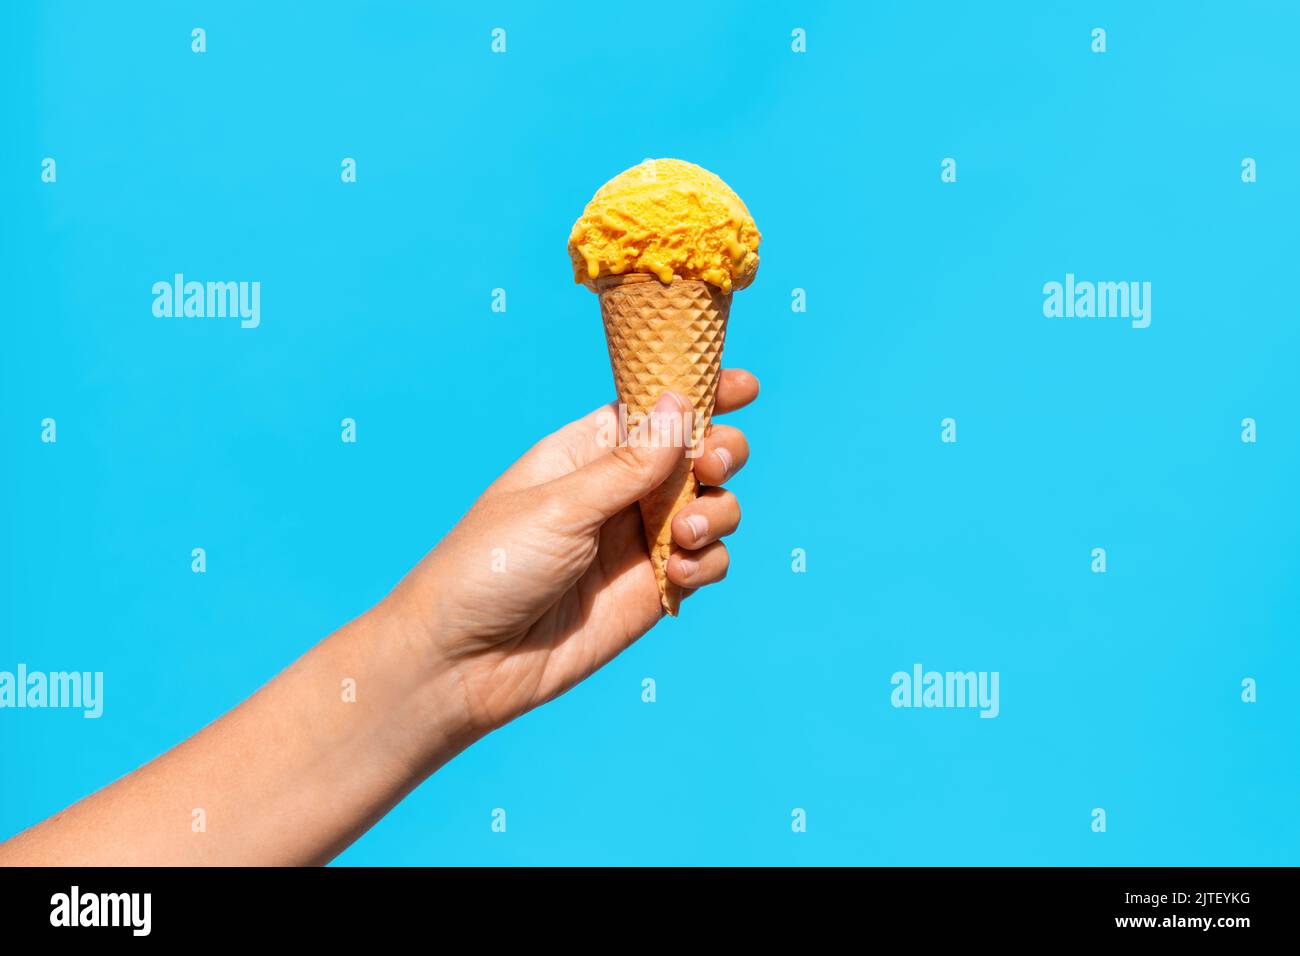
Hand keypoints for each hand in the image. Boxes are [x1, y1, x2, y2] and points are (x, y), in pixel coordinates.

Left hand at [389, 369, 758, 734]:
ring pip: (712, 506)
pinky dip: (707, 561)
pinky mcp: (652, 591)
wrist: (464, 663)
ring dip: (717, 510)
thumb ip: (629, 465)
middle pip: (696, 453)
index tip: (744, 385)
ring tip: (684, 533)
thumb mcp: (559, 506)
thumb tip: (680, 404)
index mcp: (587, 452)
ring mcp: (638, 542)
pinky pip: (706, 563)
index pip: (654, 408)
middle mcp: (620, 491)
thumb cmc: (489, 568)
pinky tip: (679, 573)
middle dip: (719, 451)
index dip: (700, 391)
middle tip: (709, 463)